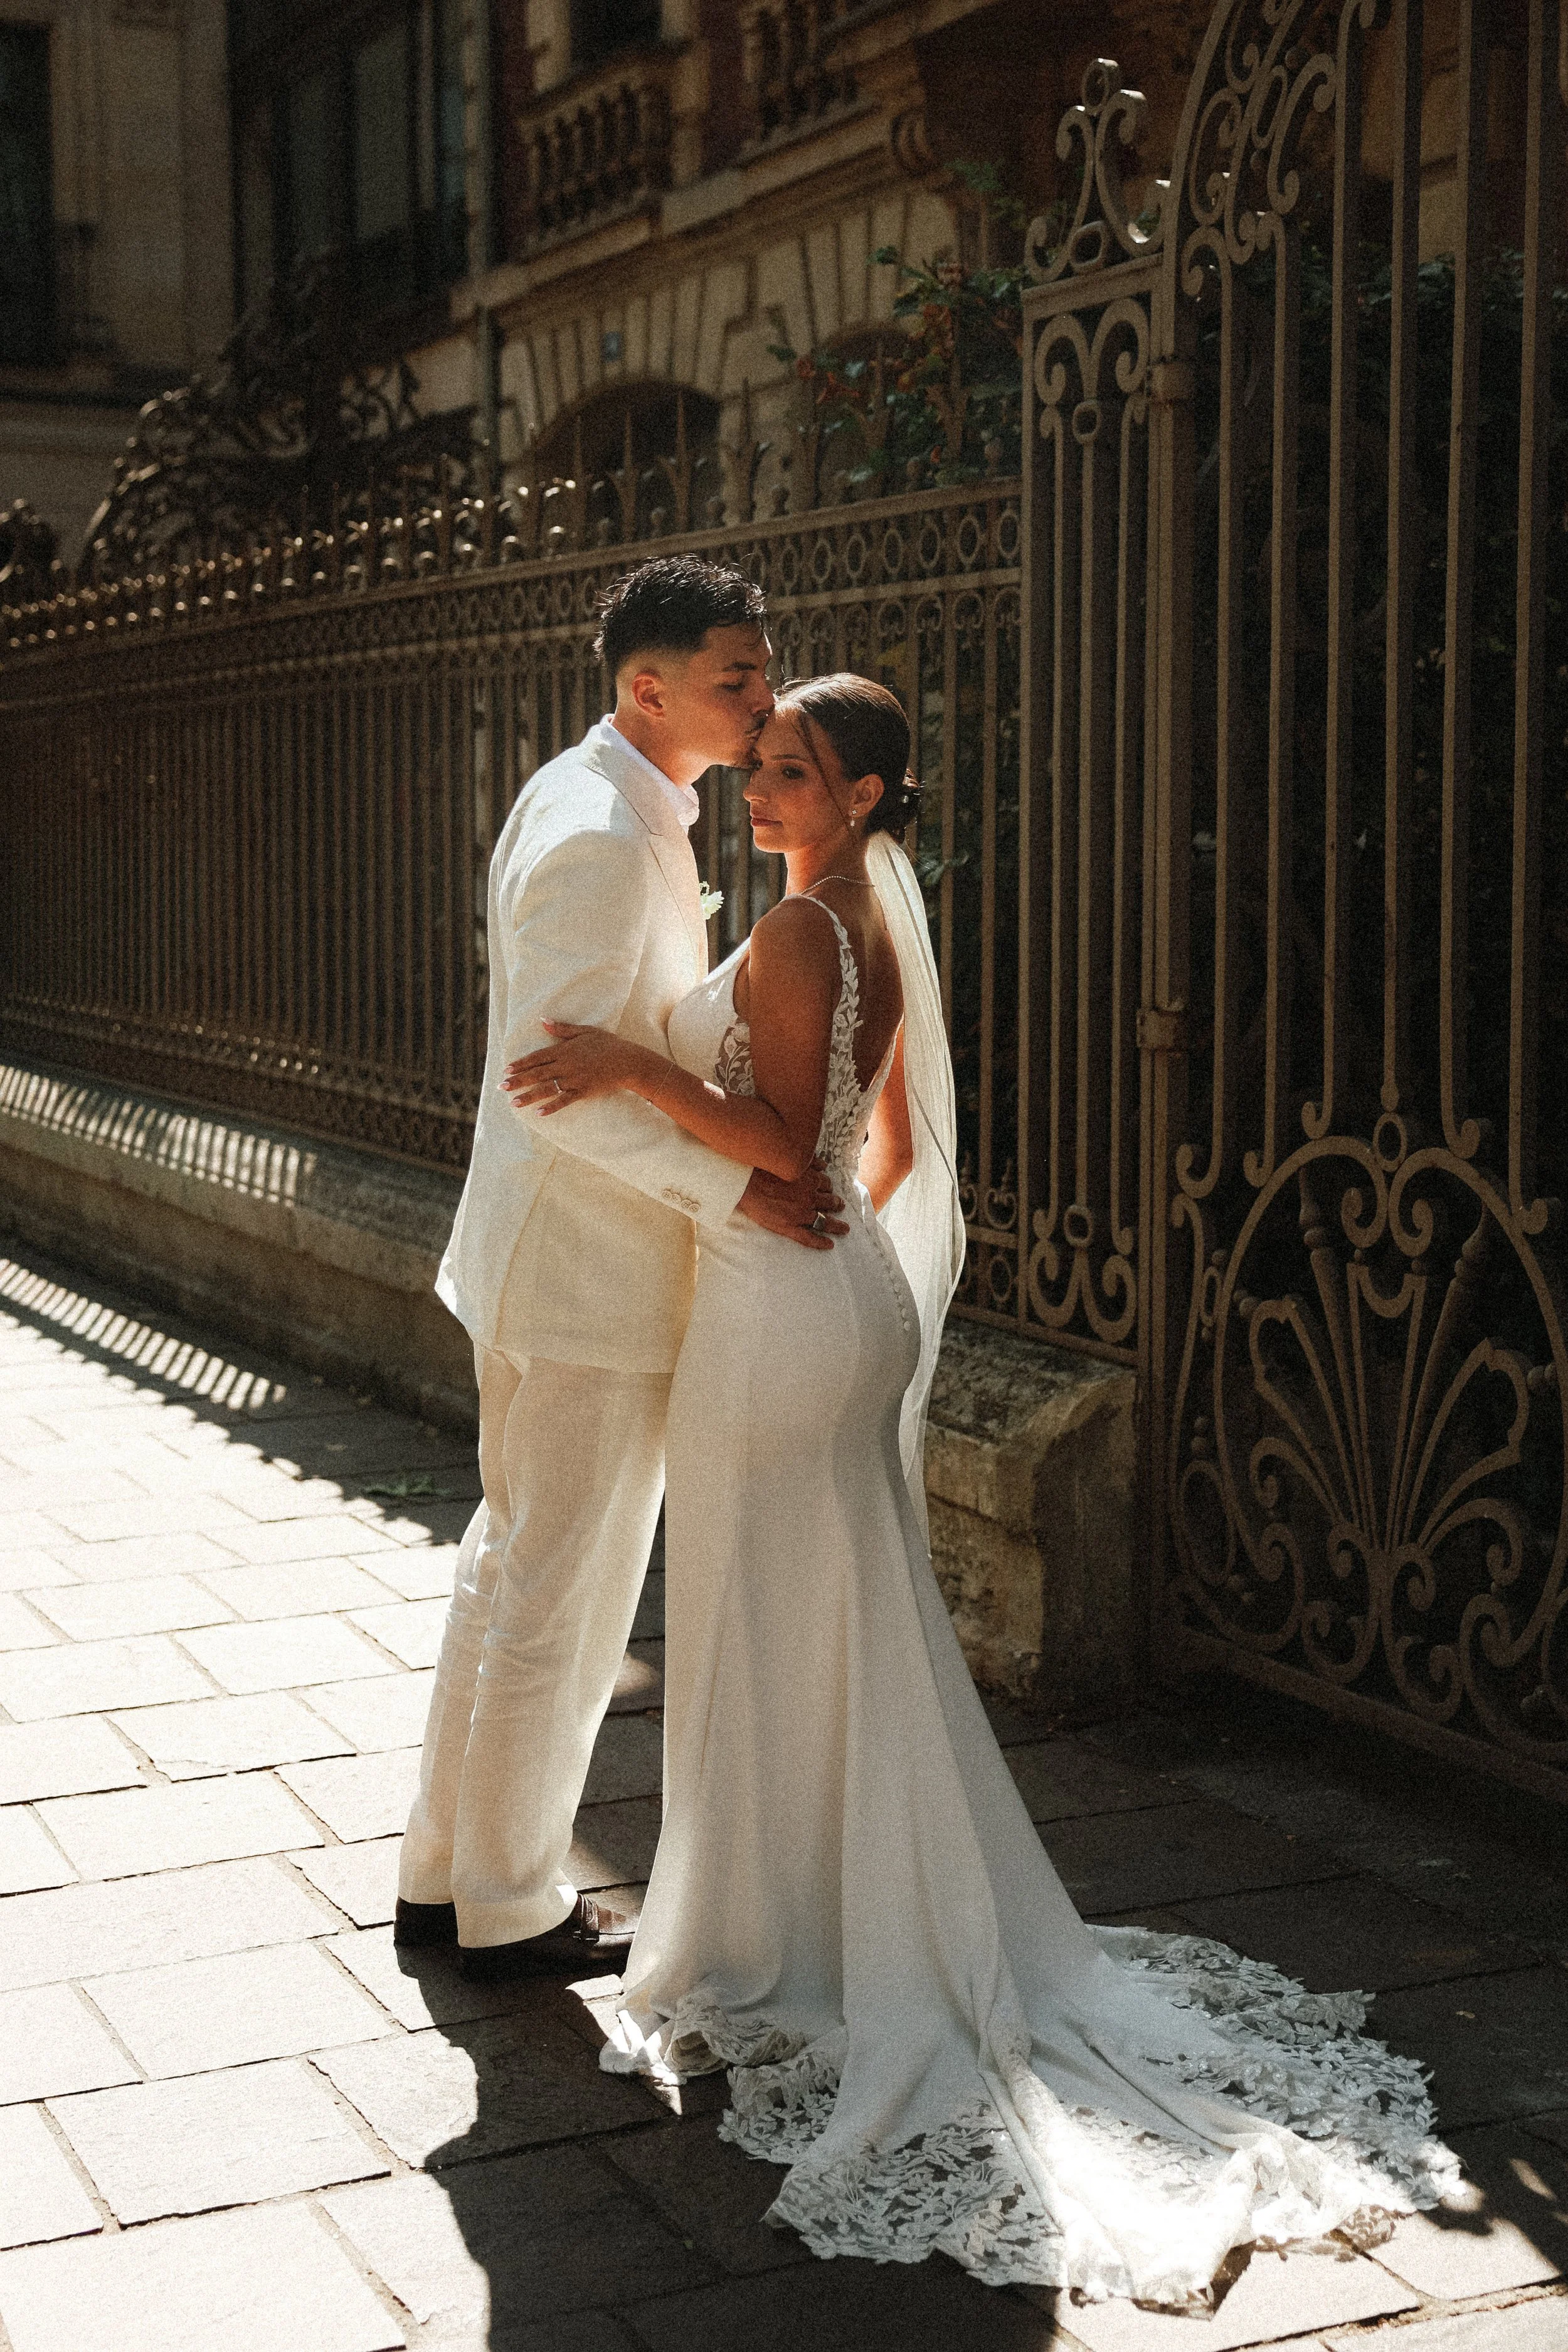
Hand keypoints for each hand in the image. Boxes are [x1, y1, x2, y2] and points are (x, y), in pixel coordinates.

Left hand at [504, 1022, 648, 1112]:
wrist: (627, 1061)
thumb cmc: (607, 1044)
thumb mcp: (584, 1031)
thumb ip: (561, 1028)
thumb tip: (542, 1020)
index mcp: (564, 1050)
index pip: (537, 1057)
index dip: (521, 1064)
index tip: (506, 1070)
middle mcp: (566, 1065)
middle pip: (537, 1073)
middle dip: (518, 1081)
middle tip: (501, 1087)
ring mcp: (574, 1079)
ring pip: (547, 1088)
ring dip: (529, 1096)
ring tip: (514, 1103)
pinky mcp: (583, 1091)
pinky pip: (564, 1100)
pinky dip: (552, 1107)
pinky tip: (539, 1113)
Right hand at [738, 1164, 848, 1250]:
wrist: (745, 1182)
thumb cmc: (764, 1167)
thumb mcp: (790, 1159)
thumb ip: (809, 1161)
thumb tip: (823, 1163)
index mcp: (811, 1180)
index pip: (826, 1184)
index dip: (827, 1187)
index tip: (828, 1189)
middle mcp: (810, 1197)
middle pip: (830, 1201)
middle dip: (836, 1204)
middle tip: (841, 1206)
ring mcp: (801, 1214)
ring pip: (825, 1220)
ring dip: (836, 1225)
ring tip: (844, 1228)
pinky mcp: (789, 1227)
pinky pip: (809, 1237)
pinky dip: (821, 1242)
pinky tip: (830, 1245)